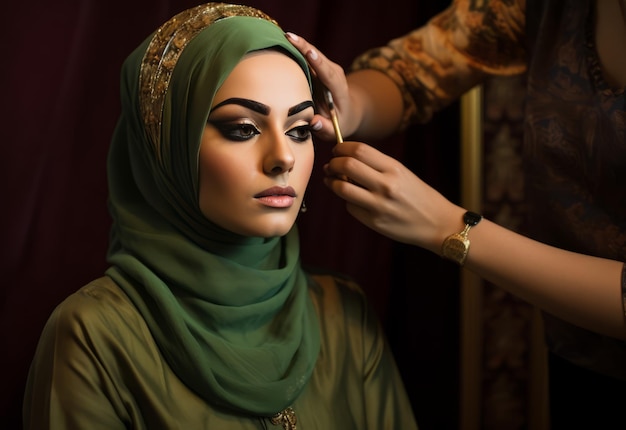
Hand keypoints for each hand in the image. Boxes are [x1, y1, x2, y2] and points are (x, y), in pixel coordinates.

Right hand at [285, 32, 360, 139]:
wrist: (348, 111)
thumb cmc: (339, 123)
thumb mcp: (334, 131)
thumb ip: (324, 127)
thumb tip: (313, 122)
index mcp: (339, 89)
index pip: (330, 75)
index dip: (319, 63)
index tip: (309, 53)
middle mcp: (333, 74)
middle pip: (319, 58)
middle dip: (304, 47)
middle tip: (288, 37)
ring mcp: (326, 68)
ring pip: (311, 53)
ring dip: (298, 44)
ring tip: (282, 35)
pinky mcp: (318, 66)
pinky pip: (306, 55)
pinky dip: (295, 47)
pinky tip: (282, 41)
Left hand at [323, 141, 463, 252]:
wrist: (437, 223)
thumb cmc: (418, 195)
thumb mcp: (402, 173)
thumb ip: (376, 166)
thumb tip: (346, 159)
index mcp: (394, 168)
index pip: (359, 150)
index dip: (341, 148)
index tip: (336, 151)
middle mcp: (386, 185)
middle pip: (346, 166)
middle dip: (333, 164)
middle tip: (330, 166)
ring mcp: (379, 205)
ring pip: (342, 188)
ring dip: (332, 182)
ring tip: (331, 181)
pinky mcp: (374, 222)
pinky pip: (350, 207)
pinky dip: (347, 201)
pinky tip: (353, 199)